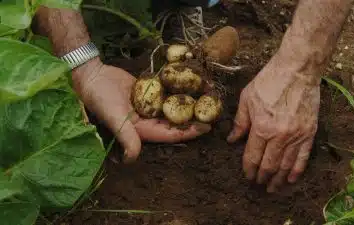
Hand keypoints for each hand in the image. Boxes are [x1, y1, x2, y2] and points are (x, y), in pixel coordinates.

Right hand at [72, 58, 210, 162]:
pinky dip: (179, 90)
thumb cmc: (100, 97)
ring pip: (174, 107)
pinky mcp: (149, 92)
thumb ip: (126, 137)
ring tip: (208, 99)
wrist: (91, 75)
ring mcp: (149, 106)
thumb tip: (132, 159)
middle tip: (214, 114)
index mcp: (142, 130)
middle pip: (175, 122)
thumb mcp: (113, 117)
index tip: (206, 128)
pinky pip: (167, 93)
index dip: (188, 132)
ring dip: (189, 104)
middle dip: (194, 119)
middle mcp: (148, 120)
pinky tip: (193, 85)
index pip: (170, 133)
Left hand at [227, 55, 319, 192]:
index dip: (248, 170)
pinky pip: (303, 157)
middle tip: (258, 184)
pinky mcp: (309, 133)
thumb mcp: (247, 99)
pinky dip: (297, 170)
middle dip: (262, 177)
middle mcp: (279, 136)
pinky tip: (291, 179)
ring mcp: (297, 136)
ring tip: (272, 187)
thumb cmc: (269, 81)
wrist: (298, 70)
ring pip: (286, 165)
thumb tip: (232, 140)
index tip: (247, 176)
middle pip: (269, 165)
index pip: (253, 157)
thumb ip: (240, 122)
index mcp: (261, 128)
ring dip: (278, 179)